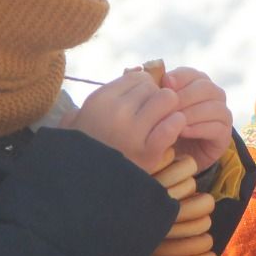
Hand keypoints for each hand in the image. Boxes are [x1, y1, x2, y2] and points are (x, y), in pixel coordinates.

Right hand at [61, 69, 185, 172]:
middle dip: (157, 99)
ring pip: (167, 100)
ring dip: (169, 110)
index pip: (138, 77)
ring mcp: (133, 131)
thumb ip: (105, 93)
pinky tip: (169, 133)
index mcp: (100, 99)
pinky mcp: (149, 151)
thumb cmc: (85, 149)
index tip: (142, 103)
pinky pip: (173, 124)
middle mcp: (116, 111)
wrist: (85, 186)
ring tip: (162, 123)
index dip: (145, 88)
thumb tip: (137, 69)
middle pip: (154, 88)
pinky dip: (176, 125)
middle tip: (153, 116)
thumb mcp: (79, 117)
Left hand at [155, 66, 232, 172]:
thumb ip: (150, 90)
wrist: (172, 158)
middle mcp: (214, 97)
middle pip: (206, 88)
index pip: (193, 74)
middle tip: (168, 107)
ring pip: (214, 107)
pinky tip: (183, 131)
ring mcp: (222, 116)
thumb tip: (141, 70)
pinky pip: (217, 127)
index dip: (180, 77)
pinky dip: (200, 128)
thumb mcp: (155, 108)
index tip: (164, 84)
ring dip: (192, 112)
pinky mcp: (224, 136)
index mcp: (198, 84)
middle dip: (185, 96)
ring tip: (174, 120)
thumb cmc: (162, 128)